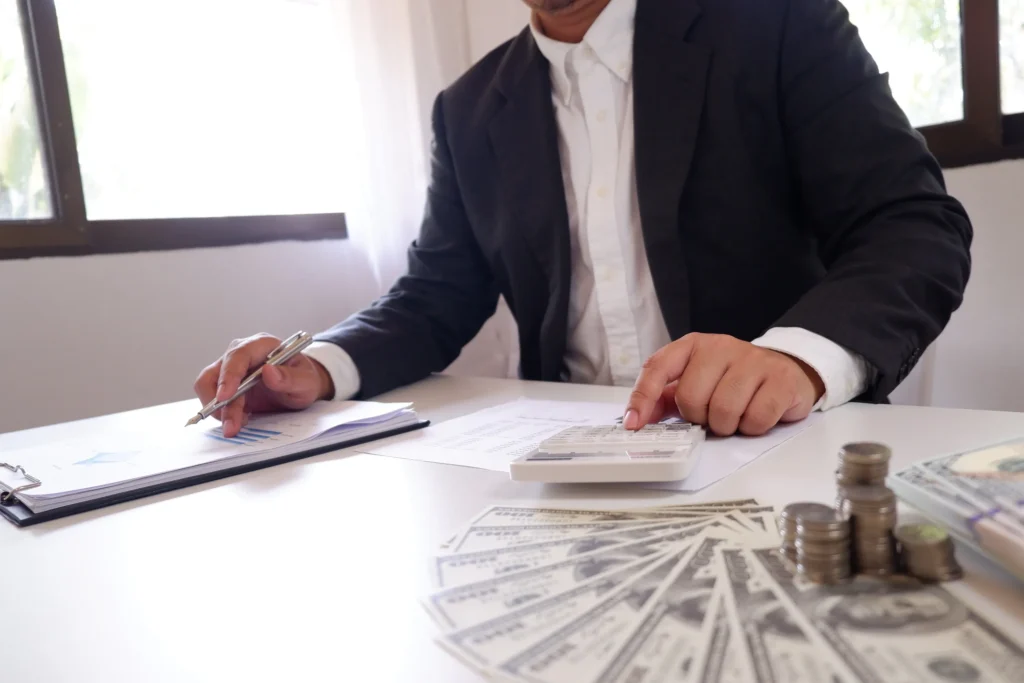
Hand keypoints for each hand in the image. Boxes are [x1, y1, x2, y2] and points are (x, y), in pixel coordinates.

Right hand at [194, 333, 333, 436]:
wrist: (300, 387)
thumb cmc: (304, 379)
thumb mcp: (307, 381)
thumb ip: (291, 377)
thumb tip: (269, 371)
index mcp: (262, 345)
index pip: (238, 355)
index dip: (229, 376)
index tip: (225, 396)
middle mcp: (242, 353)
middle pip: (216, 373)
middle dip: (221, 403)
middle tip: (231, 425)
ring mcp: (231, 368)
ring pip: (208, 386)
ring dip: (217, 409)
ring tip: (235, 425)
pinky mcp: (226, 384)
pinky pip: (213, 397)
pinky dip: (220, 411)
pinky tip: (237, 420)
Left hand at [623, 333, 824, 436]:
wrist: (786, 371)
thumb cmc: (734, 380)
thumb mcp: (697, 381)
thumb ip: (666, 398)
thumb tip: (637, 419)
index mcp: (693, 346)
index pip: (657, 367)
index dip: (642, 397)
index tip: (634, 425)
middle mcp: (720, 346)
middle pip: (691, 398)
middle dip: (699, 417)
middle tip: (713, 413)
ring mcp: (752, 360)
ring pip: (723, 411)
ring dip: (727, 425)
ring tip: (736, 415)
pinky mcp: (779, 378)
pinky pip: (755, 419)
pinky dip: (753, 427)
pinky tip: (756, 414)